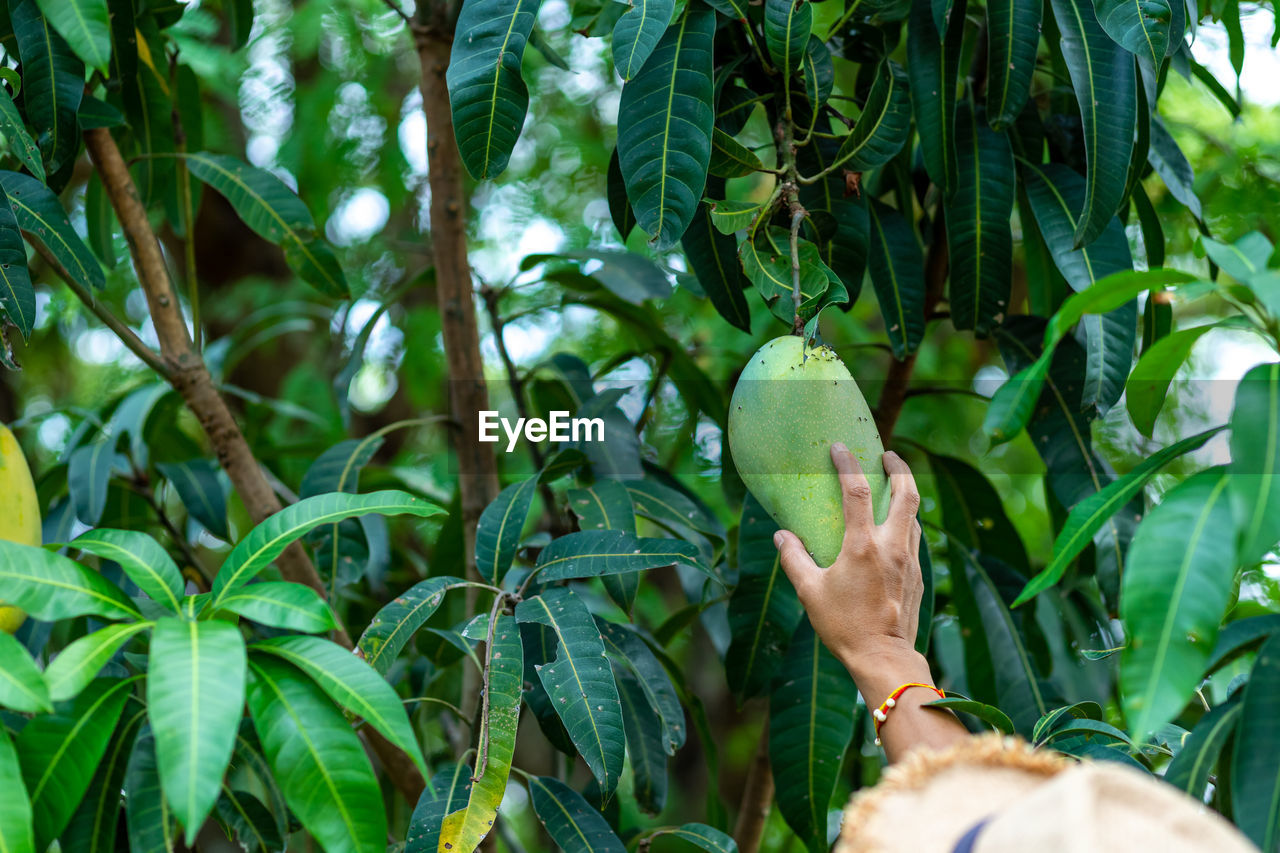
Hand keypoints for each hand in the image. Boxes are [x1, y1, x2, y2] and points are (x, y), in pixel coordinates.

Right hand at [773, 444, 923, 672]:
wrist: (884, 659)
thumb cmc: (843, 626)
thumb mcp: (809, 592)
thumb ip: (794, 559)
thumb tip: (782, 536)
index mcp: (862, 547)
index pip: (857, 491)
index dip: (848, 464)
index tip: (840, 448)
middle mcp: (892, 547)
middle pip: (907, 493)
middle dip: (899, 468)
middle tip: (887, 455)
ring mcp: (910, 561)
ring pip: (915, 516)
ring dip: (905, 495)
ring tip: (892, 488)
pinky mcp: (918, 576)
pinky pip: (915, 539)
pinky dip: (906, 524)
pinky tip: (894, 530)